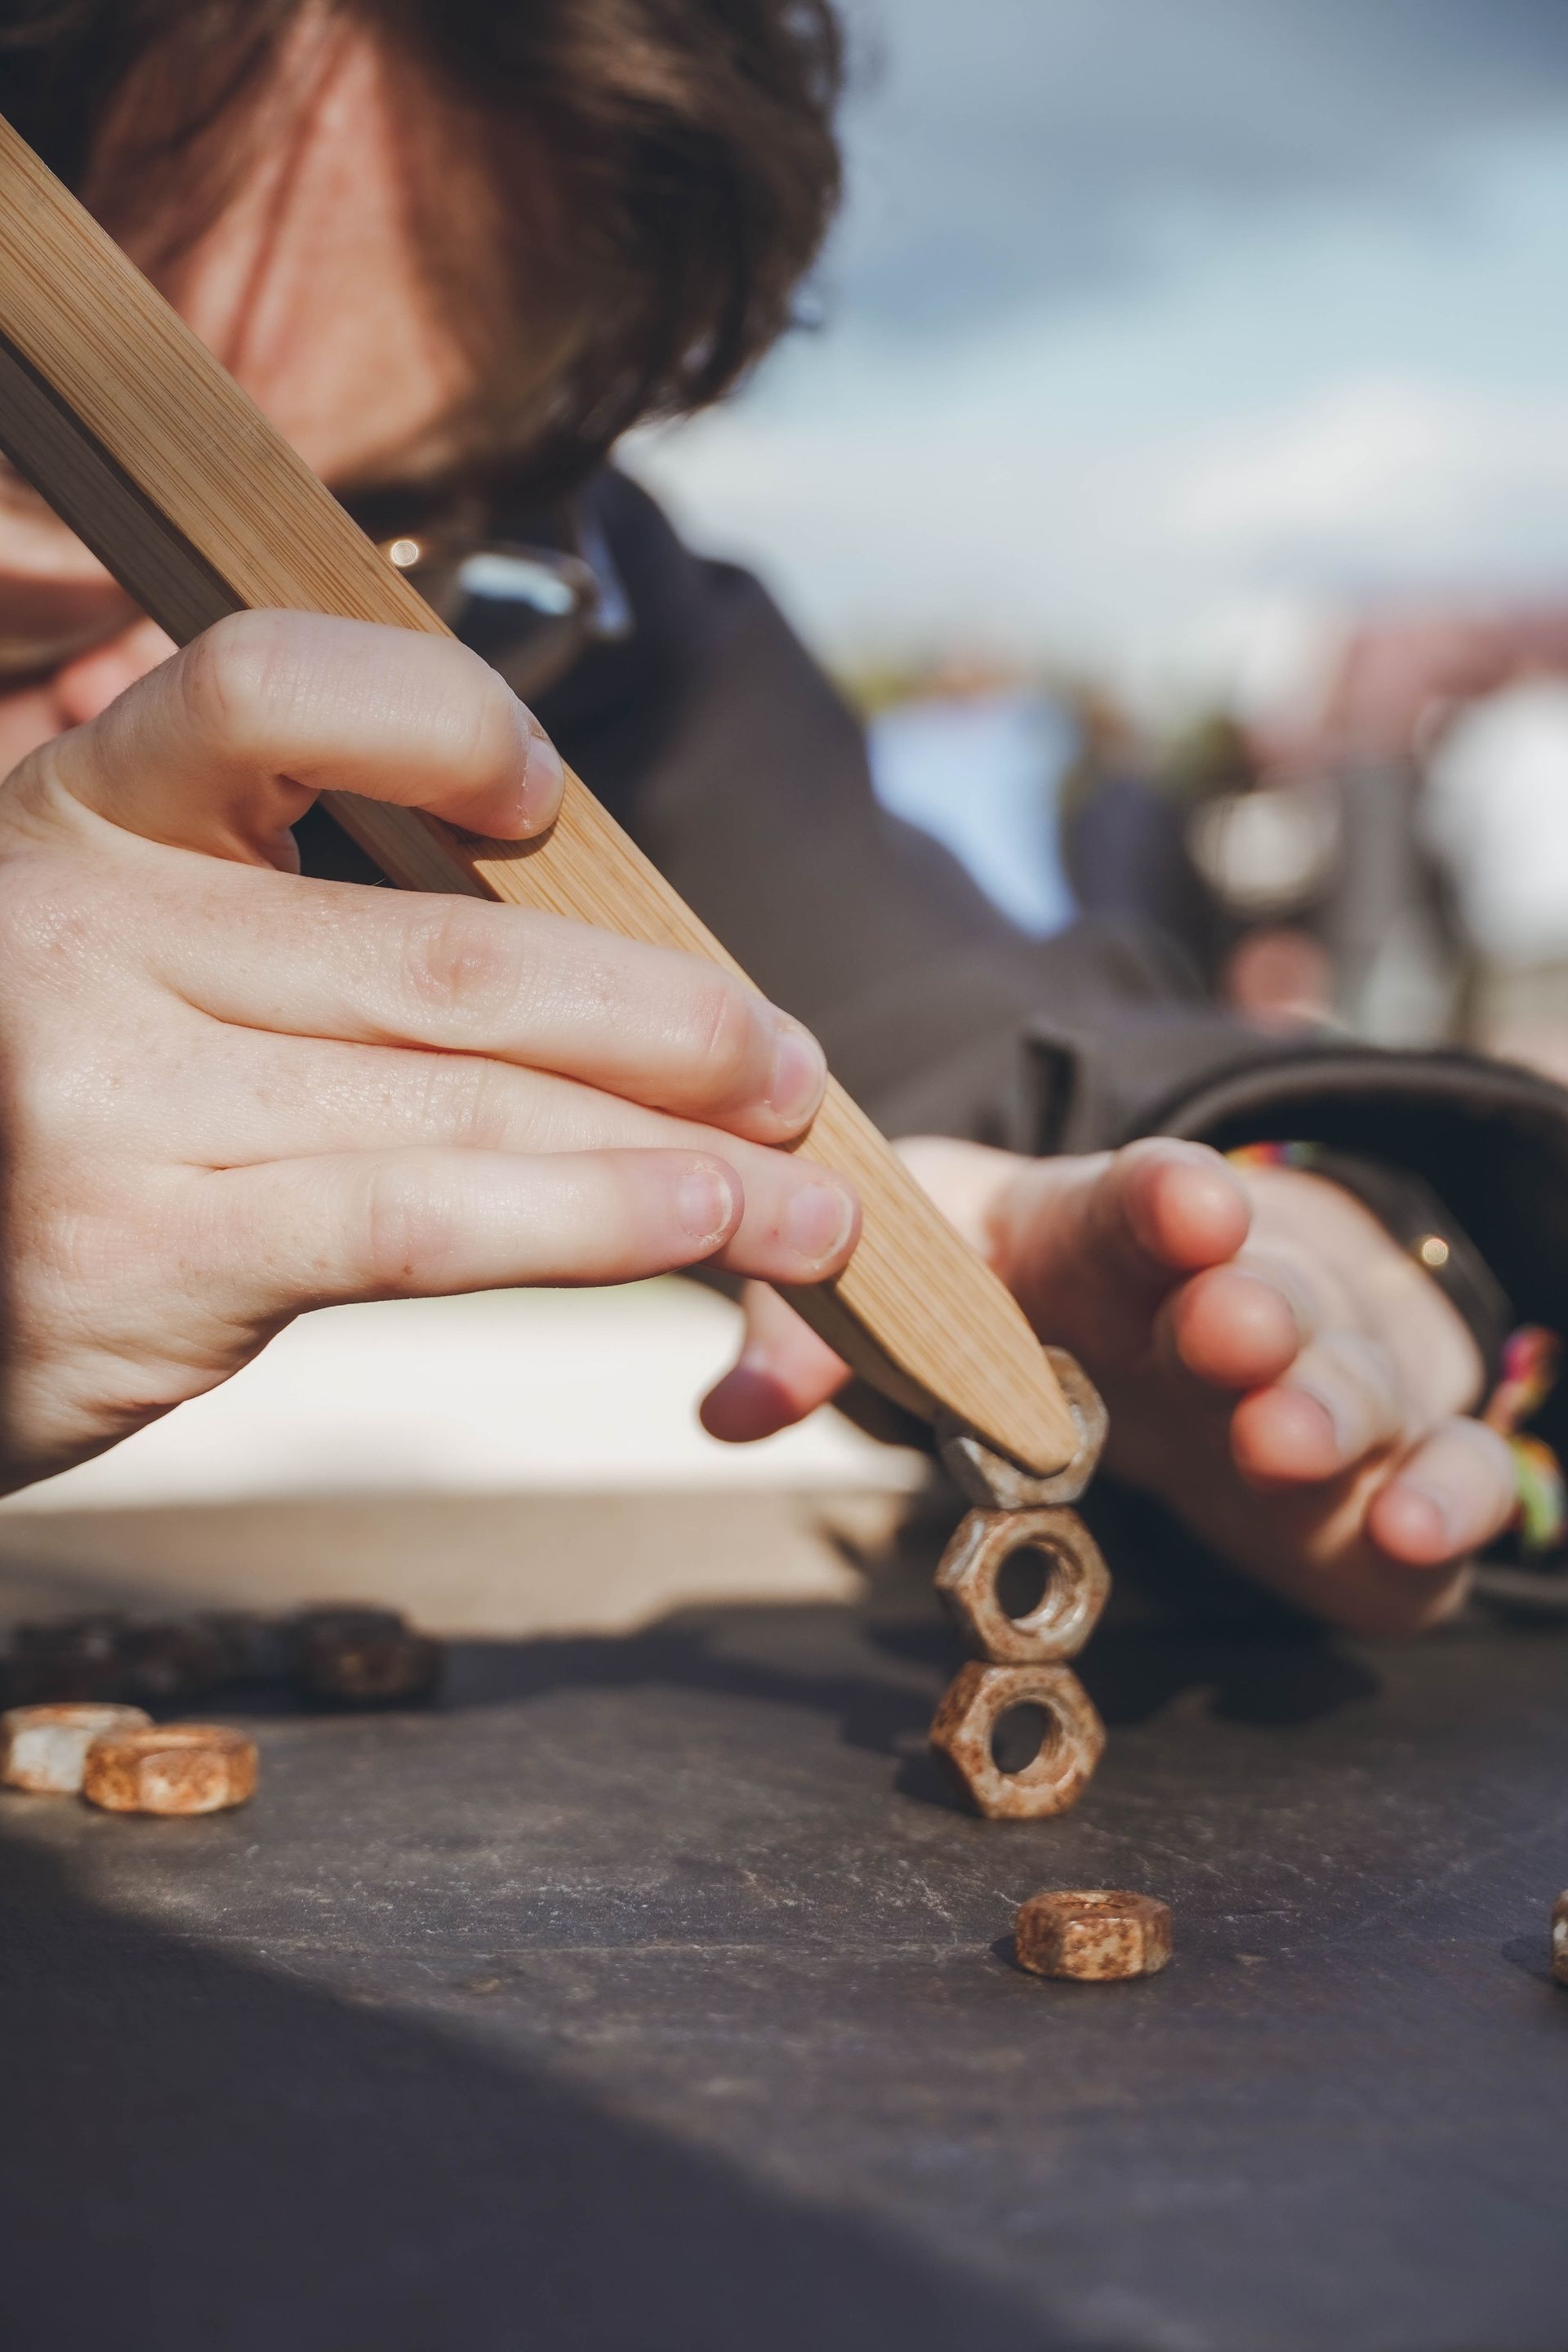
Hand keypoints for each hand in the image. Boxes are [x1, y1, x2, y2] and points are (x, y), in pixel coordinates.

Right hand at [0, 610, 858, 1492]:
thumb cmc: (38, 1113)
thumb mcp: (122, 963)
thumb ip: (292, 936)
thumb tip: (587, 967)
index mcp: (91, 812)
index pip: (273, 687)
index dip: (438, 719)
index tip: (546, 799)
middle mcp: (90, 931)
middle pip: (450, 950)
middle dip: (668, 1019)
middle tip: (791, 1069)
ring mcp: (108, 1095)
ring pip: (465, 1093)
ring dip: (678, 1146)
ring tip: (809, 1199)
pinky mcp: (146, 1254)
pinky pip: (417, 1219)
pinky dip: (587, 1220)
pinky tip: (701, 1229)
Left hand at [703, 1137, 1514, 1633]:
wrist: (1181, 1317)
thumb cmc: (1048, 1287)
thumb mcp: (931, 1278)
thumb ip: (827, 1332)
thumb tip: (729, 1406)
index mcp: (1128, 1229)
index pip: (1153, 1195)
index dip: (1167, 1200)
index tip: (1177, 1204)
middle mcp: (1253, 1288)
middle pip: (1279, 1285)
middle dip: (1259, 1309)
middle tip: (1226, 1334)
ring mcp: (1339, 1377)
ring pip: (1373, 1376)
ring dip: (1340, 1404)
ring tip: (1288, 1441)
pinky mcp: (1392, 1474)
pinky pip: (1457, 1473)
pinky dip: (1453, 1497)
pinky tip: (1414, 1527)